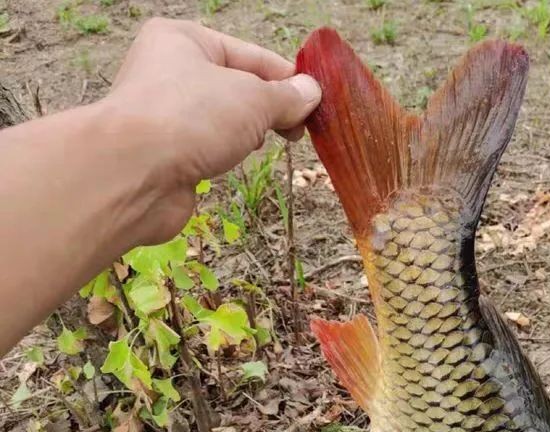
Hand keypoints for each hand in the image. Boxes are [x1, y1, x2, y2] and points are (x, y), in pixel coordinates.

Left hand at [104, 18, 320, 240]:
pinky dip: (226, 152)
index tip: (317, 105)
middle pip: (237, 87)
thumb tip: (312, 93)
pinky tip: (234, 160)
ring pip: (223, 118)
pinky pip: (207, 145)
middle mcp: (170, 70)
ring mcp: (166, 113)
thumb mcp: (253, 98)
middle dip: (269, 109)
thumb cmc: (191, 118)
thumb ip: (286, 97)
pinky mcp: (165, 152)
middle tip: (298, 131)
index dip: (288, 80)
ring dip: (247, 132)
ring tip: (261, 142)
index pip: (252, 55)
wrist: (133, 174)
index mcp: (185, 40)